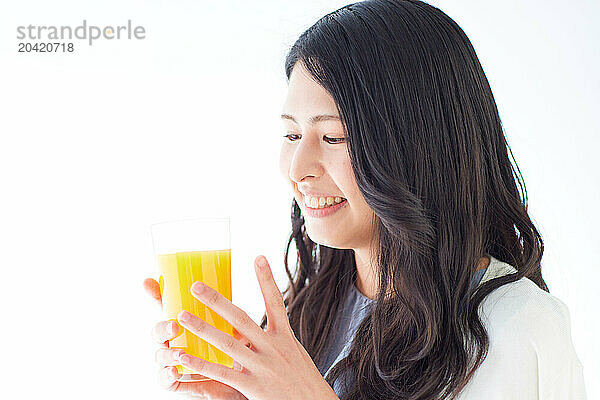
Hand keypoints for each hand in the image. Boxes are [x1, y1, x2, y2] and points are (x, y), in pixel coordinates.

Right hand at [143, 277, 247, 398]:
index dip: (154, 293)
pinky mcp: (177, 382)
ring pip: (160, 356)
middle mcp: (173, 341)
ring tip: (178, 354)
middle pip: (158, 331)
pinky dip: (168, 376)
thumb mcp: (232, 332)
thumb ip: (233, 321)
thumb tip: (241, 309)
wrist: (234, 384)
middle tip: (175, 325)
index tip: (148, 281)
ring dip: (167, 354)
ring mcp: (172, 361)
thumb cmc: (230, 352)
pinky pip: (166, 381)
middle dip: (162, 327)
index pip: (165, 306)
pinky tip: (175, 372)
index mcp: (184, 323)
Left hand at [172, 255, 338, 399]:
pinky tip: (183, 356)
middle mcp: (274, 348)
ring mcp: (263, 367)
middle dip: (217, 301)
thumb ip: (274, 340)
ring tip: (181, 316)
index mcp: (285, 337)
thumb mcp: (293, 354)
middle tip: (196, 285)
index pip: (275, 302)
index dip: (267, 279)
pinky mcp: (254, 387)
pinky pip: (223, 373)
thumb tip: (257, 327)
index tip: (258, 257)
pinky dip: (201, 364)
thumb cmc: (302, 381)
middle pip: (241, 319)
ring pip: (227, 343)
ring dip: (202, 328)